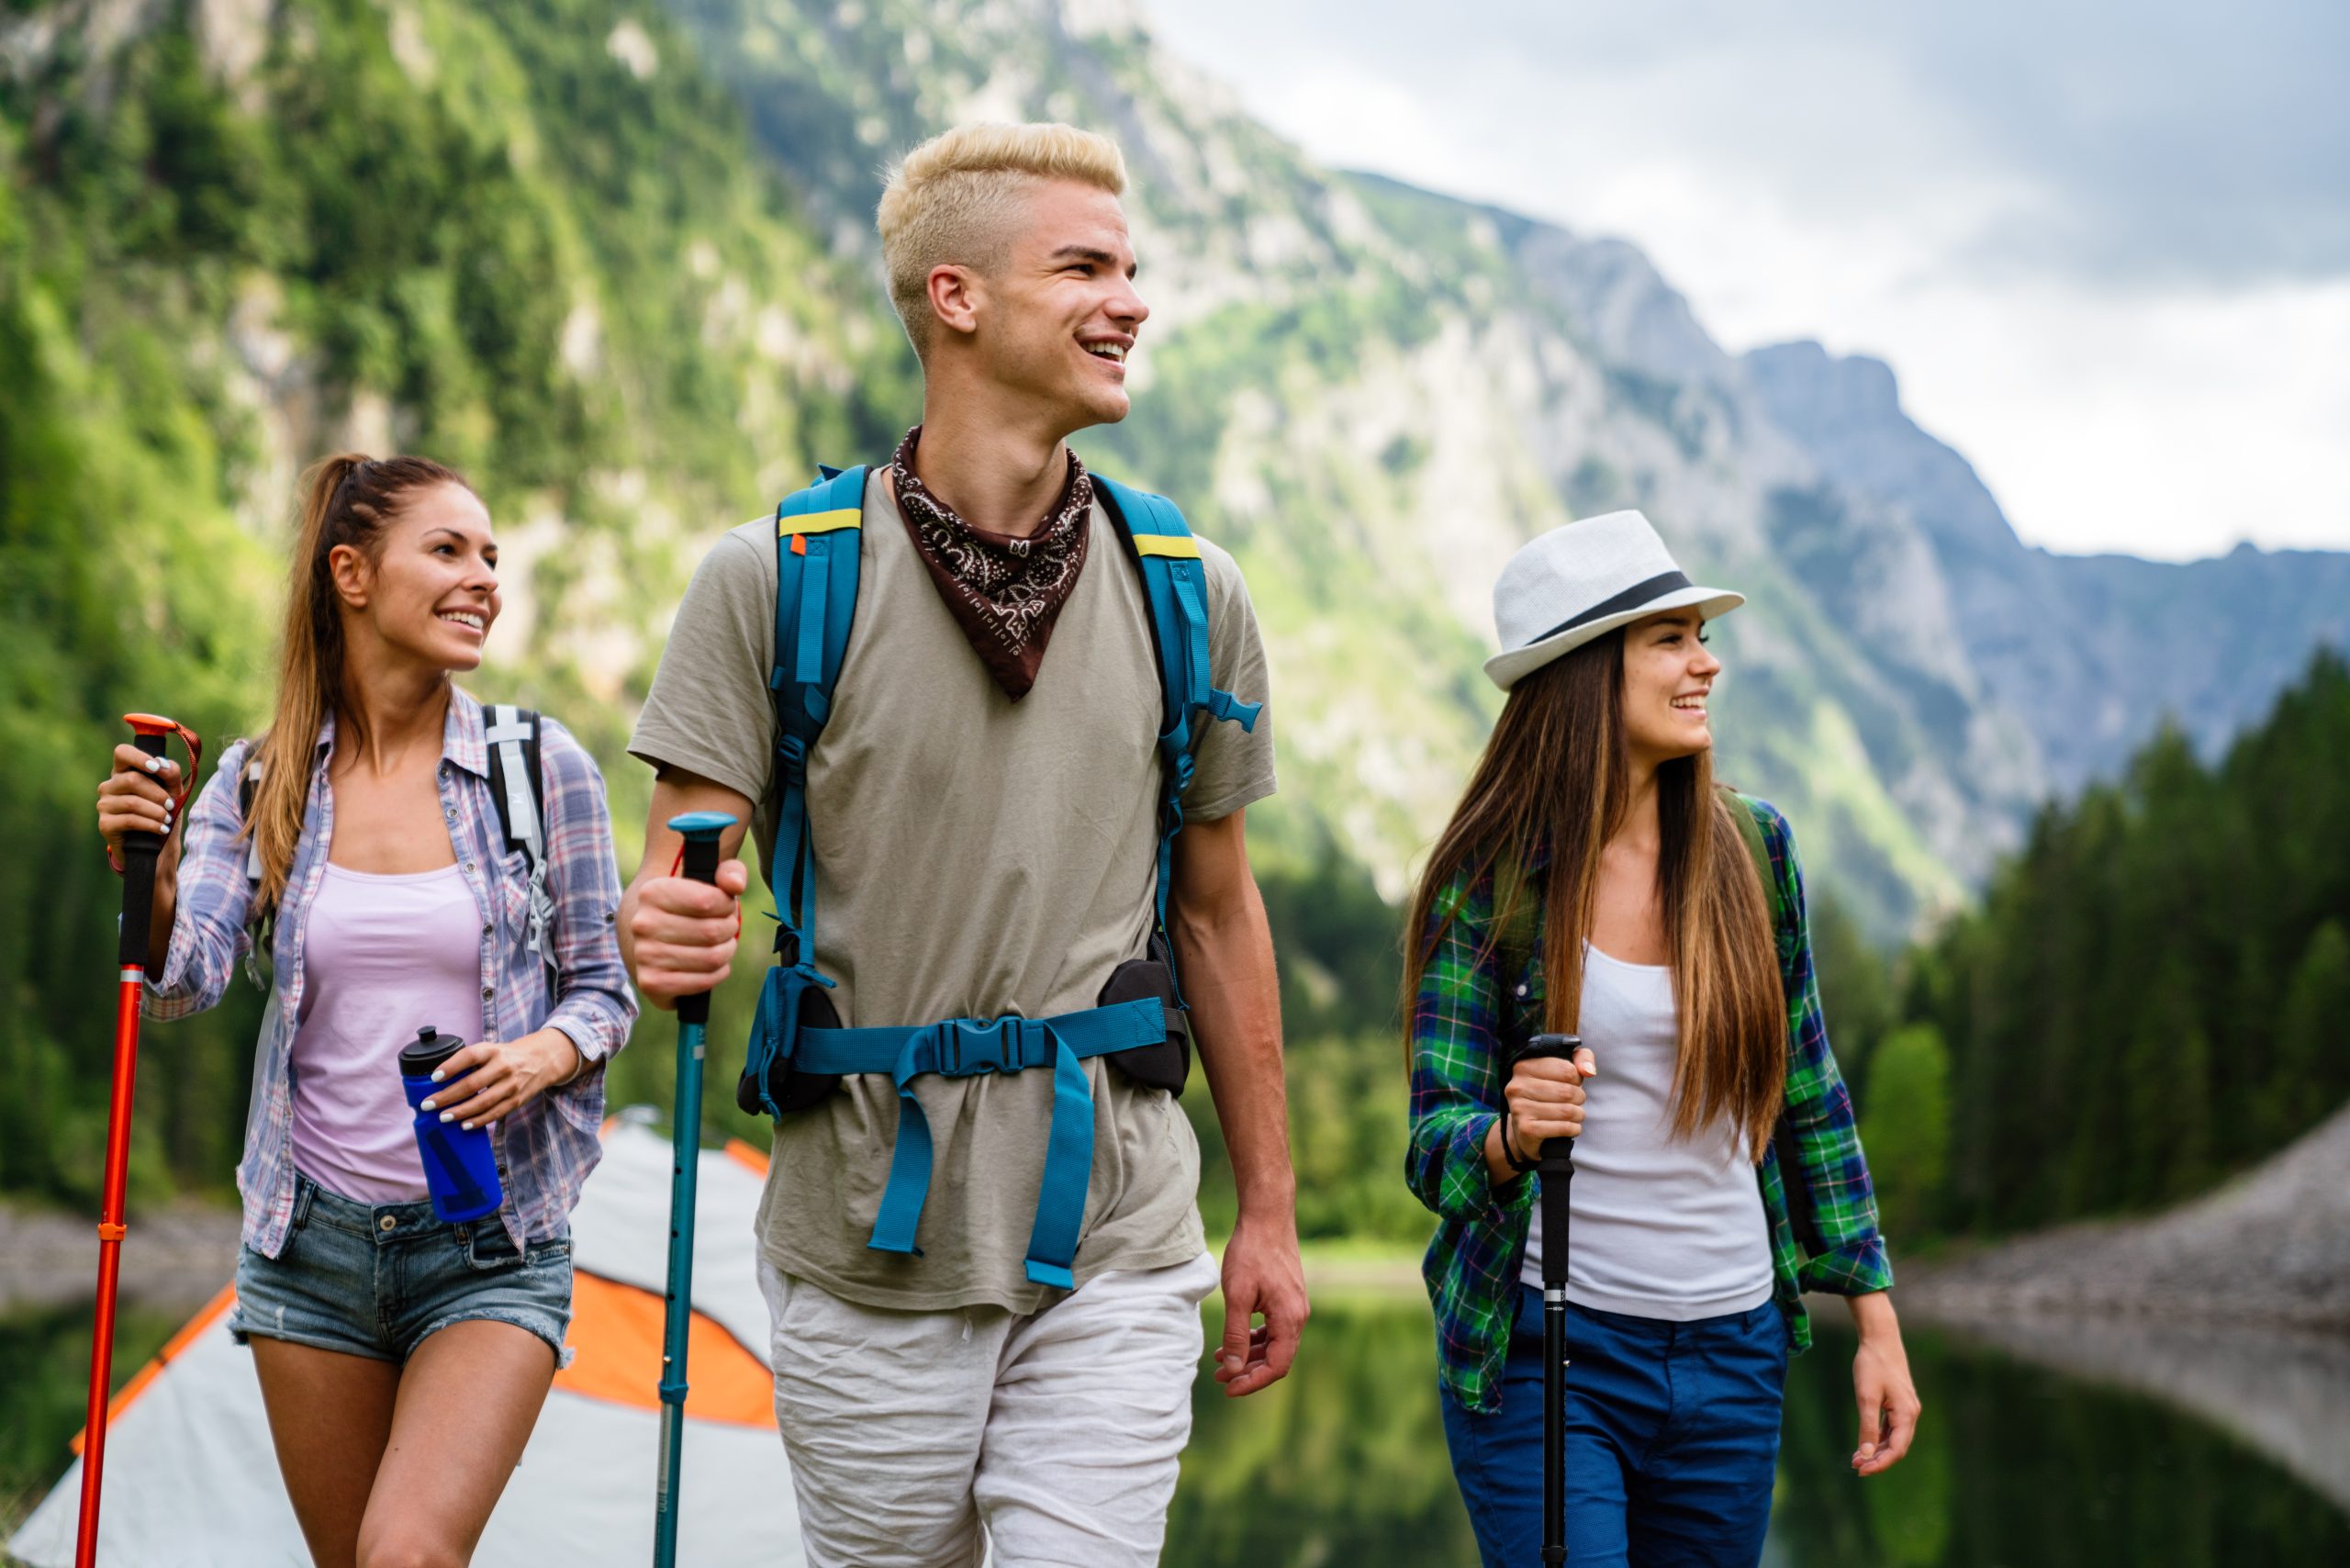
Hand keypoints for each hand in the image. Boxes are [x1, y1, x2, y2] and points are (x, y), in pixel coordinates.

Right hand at [97, 744, 184, 862]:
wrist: (158, 846)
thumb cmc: (163, 812)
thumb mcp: (173, 790)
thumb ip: (170, 773)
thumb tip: (162, 764)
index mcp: (124, 772)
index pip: (122, 752)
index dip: (138, 757)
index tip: (156, 768)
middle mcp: (109, 786)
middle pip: (132, 780)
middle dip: (158, 793)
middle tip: (171, 805)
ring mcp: (104, 805)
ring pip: (132, 802)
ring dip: (156, 811)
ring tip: (167, 819)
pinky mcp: (105, 824)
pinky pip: (129, 820)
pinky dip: (150, 824)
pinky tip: (161, 828)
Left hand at [418, 1028, 585, 1128]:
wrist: (542, 1060)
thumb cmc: (507, 1056)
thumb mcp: (490, 1050)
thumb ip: (469, 1062)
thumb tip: (438, 1080)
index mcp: (492, 1051)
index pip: (469, 1056)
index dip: (450, 1067)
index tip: (434, 1077)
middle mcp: (503, 1067)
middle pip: (472, 1084)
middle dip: (447, 1096)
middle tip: (428, 1104)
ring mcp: (511, 1085)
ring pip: (482, 1102)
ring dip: (460, 1111)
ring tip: (443, 1117)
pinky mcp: (517, 1100)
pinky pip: (495, 1113)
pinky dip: (478, 1120)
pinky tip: (463, 1124)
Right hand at [629, 858, 748, 1008]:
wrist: (655, 937)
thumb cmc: (690, 905)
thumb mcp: (710, 879)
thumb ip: (730, 872)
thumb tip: (736, 884)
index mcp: (653, 892)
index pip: (708, 901)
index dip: (727, 905)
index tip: (724, 906)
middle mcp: (643, 924)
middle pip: (713, 932)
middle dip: (730, 929)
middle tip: (726, 927)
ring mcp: (644, 955)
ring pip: (711, 958)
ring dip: (726, 951)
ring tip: (721, 944)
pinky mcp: (651, 982)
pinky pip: (702, 982)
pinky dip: (718, 974)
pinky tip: (713, 964)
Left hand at [1212, 1209, 1308, 1397]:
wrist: (1267, 1217)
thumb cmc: (1251, 1253)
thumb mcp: (1238, 1296)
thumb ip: (1236, 1334)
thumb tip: (1233, 1367)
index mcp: (1290, 1319)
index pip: (1277, 1366)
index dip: (1253, 1382)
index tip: (1228, 1388)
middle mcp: (1298, 1316)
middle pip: (1276, 1358)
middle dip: (1248, 1371)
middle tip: (1219, 1377)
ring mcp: (1294, 1306)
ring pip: (1274, 1343)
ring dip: (1249, 1354)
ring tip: (1220, 1359)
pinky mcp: (1287, 1297)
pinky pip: (1273, 1327)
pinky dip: (1254, 1337)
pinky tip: (1234, 1337)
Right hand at [1504, 1045, 1596, 1162]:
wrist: (1525, 1128)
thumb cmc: (1548, 1093)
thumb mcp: (1563, 1068)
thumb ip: (1580, 1058)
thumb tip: (1588, 1071)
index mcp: (1523, 1066)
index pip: (1567, 1070)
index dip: (1577, 1078)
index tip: (1572, 1083)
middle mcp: (1518, 1086)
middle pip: (1567, 1092)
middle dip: (1579, 1098)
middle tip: (1575, 1101)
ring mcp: (1519, 1108)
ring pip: (1567, 1111)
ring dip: (1578, 1114)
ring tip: (1574, 1114)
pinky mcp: (1526, 1129)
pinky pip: (1563, 1128)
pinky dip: (1574, 1128)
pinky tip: (1571, 1127)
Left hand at [1848, 1292, 1921, 1475]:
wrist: (1880, 1338)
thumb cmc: (1872, 1365)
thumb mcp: (1866, 1396)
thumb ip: (1866, 1425)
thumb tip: (1865, 1453)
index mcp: (1907, 1414)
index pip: (1897, 1450)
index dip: (1880, 1463)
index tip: (1861, 1470)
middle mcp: (1911, 1414)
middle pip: (1897, 1447)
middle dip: (1877, 1459)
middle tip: (1856, 1467)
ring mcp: (1906, 1408)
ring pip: (1893, 1438)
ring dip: (1876, 1449)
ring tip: (1856, 1458)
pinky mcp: (1898, 1403)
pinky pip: (1890, 1427)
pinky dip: (1878, 1437)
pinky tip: (1865, 1442)